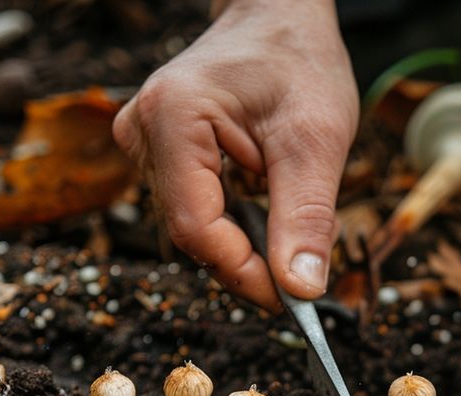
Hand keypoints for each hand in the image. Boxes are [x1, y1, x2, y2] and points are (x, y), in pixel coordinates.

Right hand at [113, 0, 357, 310]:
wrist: (278, 17)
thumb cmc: (299, 62)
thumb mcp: (317, 140)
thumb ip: (307, 218)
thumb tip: (301, 291)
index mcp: (174, 117)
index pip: (197, 227)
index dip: (245, 274)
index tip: (294, 302)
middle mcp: (143, 131)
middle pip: (193, 233)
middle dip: (250, 263)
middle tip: (305, 279)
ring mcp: (144, 144)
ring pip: (196, 227)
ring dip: (246, 244)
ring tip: (294, 232)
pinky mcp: (159, 155)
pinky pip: (197, 210)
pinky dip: (237, 225)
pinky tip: (270, 211)